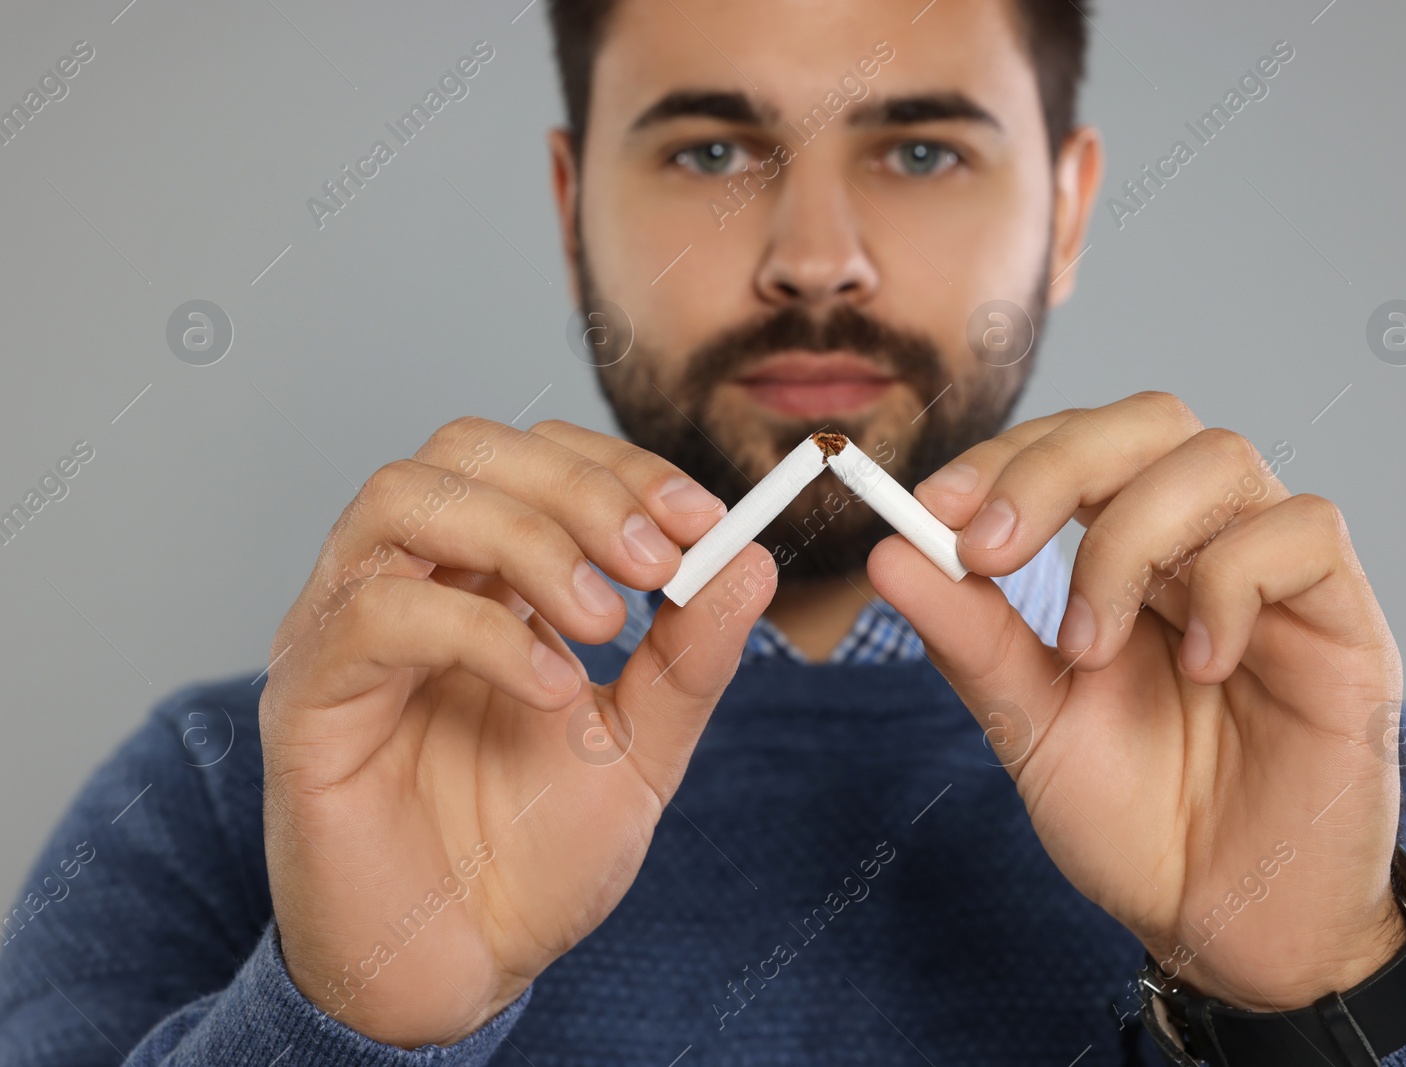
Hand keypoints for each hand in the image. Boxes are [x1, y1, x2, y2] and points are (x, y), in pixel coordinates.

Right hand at [260, 417, 770, 1046]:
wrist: (463, 969)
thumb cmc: (534, 853)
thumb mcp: (640, 745)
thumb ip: (689, 655)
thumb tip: (750, 559)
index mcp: (477, 577)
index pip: (533, 459)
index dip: (619, 468)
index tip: (702, 517)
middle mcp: (404, 582)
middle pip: (464, 451)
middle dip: (577, 489)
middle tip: (655, 559)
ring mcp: (344, 631)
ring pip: (404, 503)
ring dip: (526, 539)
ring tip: (606, 620)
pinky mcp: (307, 699)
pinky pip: (376, 618)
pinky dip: (480, 634)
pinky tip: (552, 689)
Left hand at [868, 391, 1405, 1010]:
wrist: (1229, 929)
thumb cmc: (1139, 822)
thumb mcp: (1031, 727)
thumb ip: (971, 639)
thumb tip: (888, 552)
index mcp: (1131, 557)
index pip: (1077, 446)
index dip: (1006, 455)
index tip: (934, 506)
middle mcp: (1206, 546)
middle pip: (1150, 420)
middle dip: (1054, 466)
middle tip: (989, 548)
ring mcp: (1278, 578)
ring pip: (1218, 459)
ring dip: (1129, 538)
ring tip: (1091, 648)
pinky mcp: (1346, 622)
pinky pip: (1303, 533)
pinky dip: (1231, 582)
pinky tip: (1201, 668)